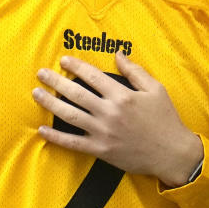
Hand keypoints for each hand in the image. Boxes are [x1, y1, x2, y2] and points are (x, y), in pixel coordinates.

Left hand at [32, 51, 203, 187]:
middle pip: (76, 94)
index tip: (63, 60)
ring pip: (70, 116)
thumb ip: (135, 71)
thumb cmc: (165, 119)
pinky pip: (73, 143)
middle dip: (56, 81)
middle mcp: (109, 112)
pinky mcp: (100, 150)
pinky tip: (42, 129)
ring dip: (50, 104)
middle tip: (41, 73)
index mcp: (122, 95)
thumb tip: (118, 54)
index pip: (92, 76)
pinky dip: (56, 137)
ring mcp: (103, 132)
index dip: (76, 66)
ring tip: (36, 93)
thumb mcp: (155, 89)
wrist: (172, 153)